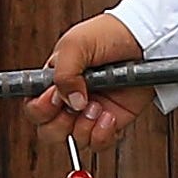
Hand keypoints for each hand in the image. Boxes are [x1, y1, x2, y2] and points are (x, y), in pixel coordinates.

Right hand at [25, 13, 154, 144]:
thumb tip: (71, 102)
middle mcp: (69, 100)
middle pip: (49, 131)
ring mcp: (90, 113)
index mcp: (54, 81)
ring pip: (74, 139)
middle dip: (60, 123)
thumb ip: (64, 74)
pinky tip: (109, 116)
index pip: (34, 107)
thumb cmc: (108, 34)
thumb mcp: (77, 45)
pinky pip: (99, 143)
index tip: (54, 97)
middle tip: (77, 105)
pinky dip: (102, 135)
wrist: (144, 40)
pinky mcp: (111, 122)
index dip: (40, 109)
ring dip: (84, 126)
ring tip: (98, 106)